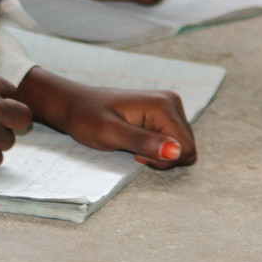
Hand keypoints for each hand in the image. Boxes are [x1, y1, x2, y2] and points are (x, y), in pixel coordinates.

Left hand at [21, 68, 194, 168]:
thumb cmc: (86, 118)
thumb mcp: (109, 134)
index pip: (186, 149)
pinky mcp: (164, 114)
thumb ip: (143, 142)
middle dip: (162, 158)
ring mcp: (169, 106)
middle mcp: (172, 102)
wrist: (75, 105)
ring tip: (133, 145)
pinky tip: (137, 141)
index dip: (162, 160)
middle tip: (133, 151)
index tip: (136, 154)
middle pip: (187, 148)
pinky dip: (157, 149)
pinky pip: (174, 141)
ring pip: (182, 147)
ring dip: (159, 154)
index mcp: (163, 105)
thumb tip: (176, 151)